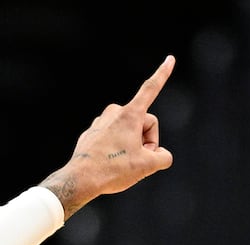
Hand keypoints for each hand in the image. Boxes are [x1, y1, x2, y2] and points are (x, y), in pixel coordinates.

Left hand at [42, 55, 175, 215]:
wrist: (79, 180)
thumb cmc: (113, 170)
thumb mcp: (147, 166)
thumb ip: (163, 157)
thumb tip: (160, 156)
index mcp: (130, 114)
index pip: (151, 89)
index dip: (163, 74)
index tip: (170, 58)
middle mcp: (114, 113)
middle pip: (144, 123)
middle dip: (147, 141)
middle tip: (137, 160)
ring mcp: (101, 122)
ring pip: (128, 132)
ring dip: (132, 147)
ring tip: (120, 164)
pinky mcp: (92, 133)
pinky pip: (114, 139)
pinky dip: (116, 151)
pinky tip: (108, 164)